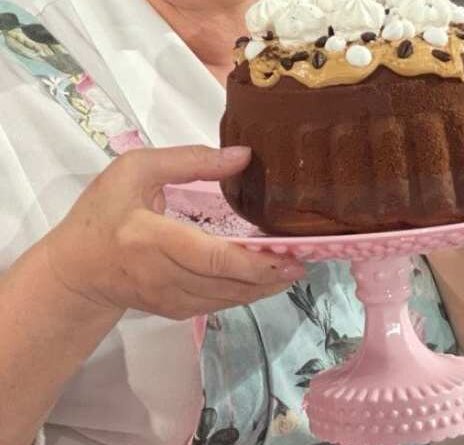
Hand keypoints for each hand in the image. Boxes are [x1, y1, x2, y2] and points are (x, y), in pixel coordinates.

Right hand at [41, 145, 304, 319]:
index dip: (254, 261)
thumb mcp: (135, 171)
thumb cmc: (103, 214)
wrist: (76, 270)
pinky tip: (264, 280)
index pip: (211, 258)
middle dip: (269, 276)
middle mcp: (162, 276)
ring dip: (262, 287)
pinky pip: (218, 305)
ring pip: (227, 299)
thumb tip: (244, 156)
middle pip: (227, 283)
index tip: (289, 255)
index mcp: (151, 239)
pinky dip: (244, 294)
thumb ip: (189, 160)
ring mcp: (169, 300)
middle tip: (303, 261)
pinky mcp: (174, 312)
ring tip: (291, 269)